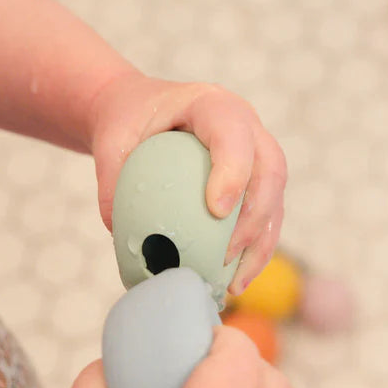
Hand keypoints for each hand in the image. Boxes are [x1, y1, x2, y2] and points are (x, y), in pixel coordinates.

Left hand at [88, 71, 286, 294]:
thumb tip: (120, 232)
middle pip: (271, 170)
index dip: (234, 172)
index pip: (234, 134)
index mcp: (213, 104)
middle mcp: (248, 127)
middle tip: (225, 255)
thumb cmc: (128, 122)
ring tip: (234, 284)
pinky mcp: (258, 184)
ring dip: (260, 246)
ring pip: (277, 200)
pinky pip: (267, 220)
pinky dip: (254, 253)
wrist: (142, 112)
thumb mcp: (110, 141)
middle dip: (255, 218)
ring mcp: (258, 156)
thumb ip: (111, 180)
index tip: (216, 212)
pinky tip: (233, 283)